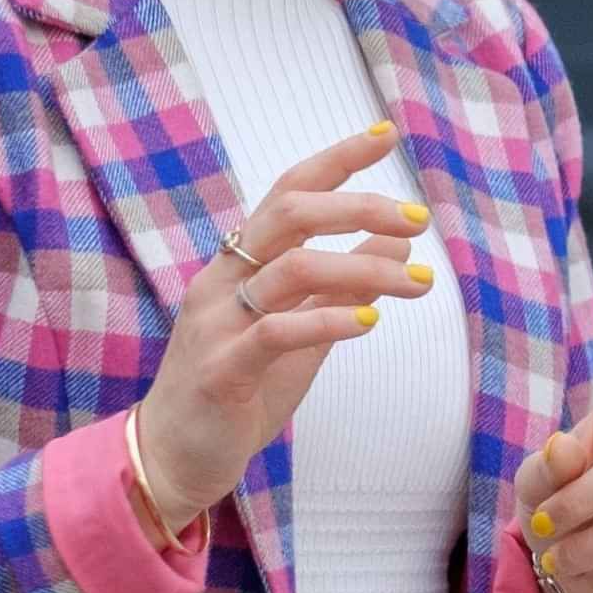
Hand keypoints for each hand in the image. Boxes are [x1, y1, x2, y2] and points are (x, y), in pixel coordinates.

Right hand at [127, 122, 432, 538]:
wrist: (173, 457)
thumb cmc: (238, 390)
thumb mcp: (302, 330)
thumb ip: (343, 284)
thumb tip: (398, 239)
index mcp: (240, 264)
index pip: (288, 193)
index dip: (335, 160)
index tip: (385, 134)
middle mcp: (223, 280)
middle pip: (290, 215)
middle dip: (359, 207)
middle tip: (418, 219)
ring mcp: (217, 322)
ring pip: (292, 268)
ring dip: (364, 270)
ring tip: (418, 283)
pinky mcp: (221, 369)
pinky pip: (276, 331)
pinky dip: (328, 321)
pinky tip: (369, 321)